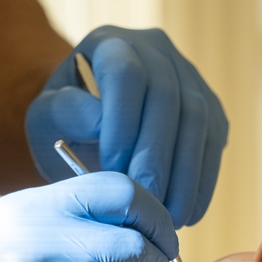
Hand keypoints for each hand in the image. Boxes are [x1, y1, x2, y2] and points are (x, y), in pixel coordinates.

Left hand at [26, 26, 227, 227]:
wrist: (92, 129)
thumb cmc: (65, 125)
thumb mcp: (47, 119)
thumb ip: (65, 115)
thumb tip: (100, 121)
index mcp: (111, 44)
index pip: (127, 73)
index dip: (124, 121)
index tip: (114, 170)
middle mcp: (157, 51)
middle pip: (169, 97)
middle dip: (159, 155)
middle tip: (148, 201)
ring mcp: (190, 79)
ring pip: (198, 120)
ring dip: (186, 173)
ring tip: (169, 217)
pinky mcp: (211, 110)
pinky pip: (214, 142)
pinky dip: (203, 181)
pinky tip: (188, 213)